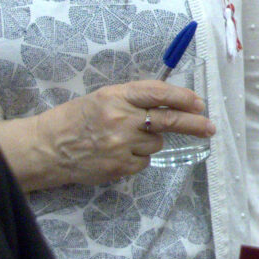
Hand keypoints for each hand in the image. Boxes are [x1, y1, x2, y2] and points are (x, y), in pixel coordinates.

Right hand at [0, 80, 211, 189]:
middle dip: (194, 124)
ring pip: (156, 142)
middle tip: (210, 128)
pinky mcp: (121, 166)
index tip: (198, 102)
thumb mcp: (102, 98)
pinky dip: (138, 158)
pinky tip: (119, 153)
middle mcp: (121, 118)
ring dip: (150, 140)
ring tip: (125, 139)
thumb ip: (132, 99)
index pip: (158, 92)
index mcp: (116, 96)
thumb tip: (169, 103)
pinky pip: (145, 161)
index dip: (183, 96)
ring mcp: (122, 144)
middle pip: (169, 119)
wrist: (48, 148)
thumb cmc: (75, 119)